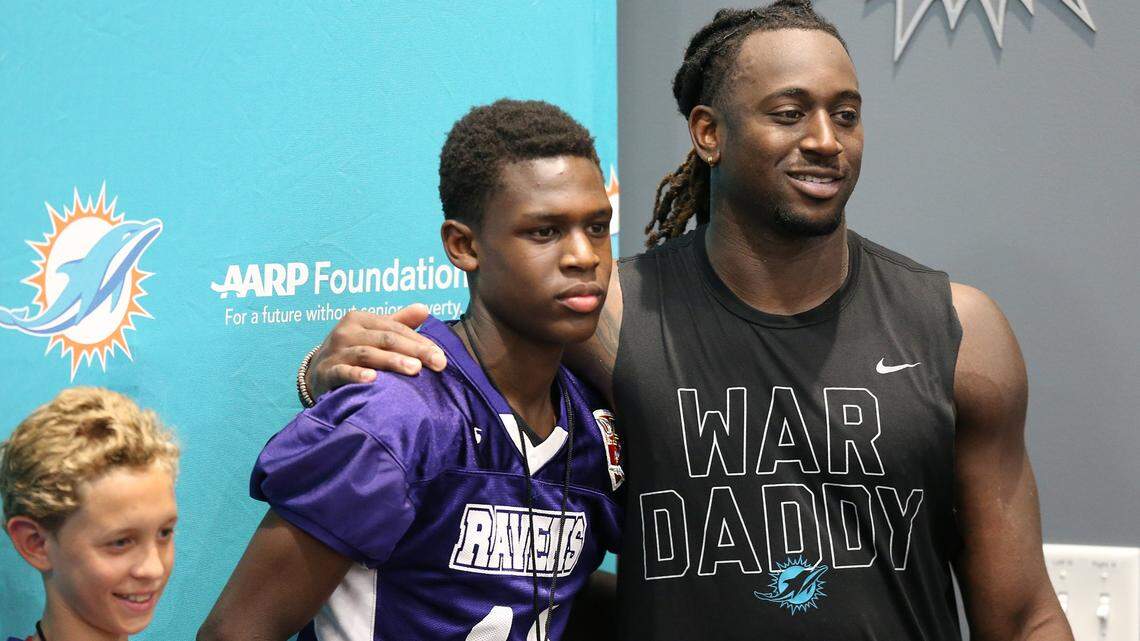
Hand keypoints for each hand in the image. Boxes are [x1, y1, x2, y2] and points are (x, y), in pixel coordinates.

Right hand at [306, 304, 447, 397]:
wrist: (316, 372)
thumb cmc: (353, 350)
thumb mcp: (374, 333)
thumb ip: (399, 322)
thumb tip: (425, 309)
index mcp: (361, 319)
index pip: (396, 329)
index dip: (420, 341)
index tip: (441, 356)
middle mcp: (347, 331)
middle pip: (386, 339)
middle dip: (415, 351)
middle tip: (438, 363)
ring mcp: (336, 351)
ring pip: (368, 354)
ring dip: (392, 361)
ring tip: (415, 369)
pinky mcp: (326, 371)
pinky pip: (343, 372)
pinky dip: (357, 375)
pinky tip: (372, 379)